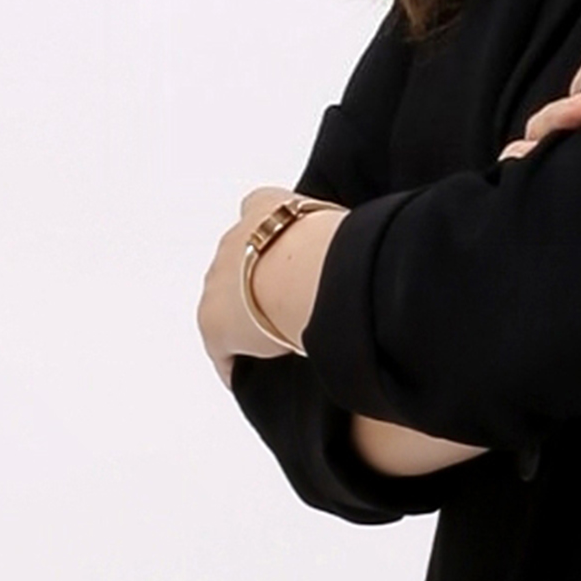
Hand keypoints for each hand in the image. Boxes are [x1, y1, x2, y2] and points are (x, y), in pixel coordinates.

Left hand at [196, 186, 343, 388]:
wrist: (308, 272)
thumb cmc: (337, 246)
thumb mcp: (341, 226)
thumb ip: (337, 232)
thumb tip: (367, 249)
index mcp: (266, 205)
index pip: (257, 209)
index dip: (271, 237)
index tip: (286, 256)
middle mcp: (235, 238)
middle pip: (239, 260)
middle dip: (257, 280)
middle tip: (290, 305)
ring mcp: (218, 279)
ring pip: (227, 301)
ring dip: (245, 316)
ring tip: (274, 340)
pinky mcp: (214, 322)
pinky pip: (222, 348)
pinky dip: (235, 360)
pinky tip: (253, 376)